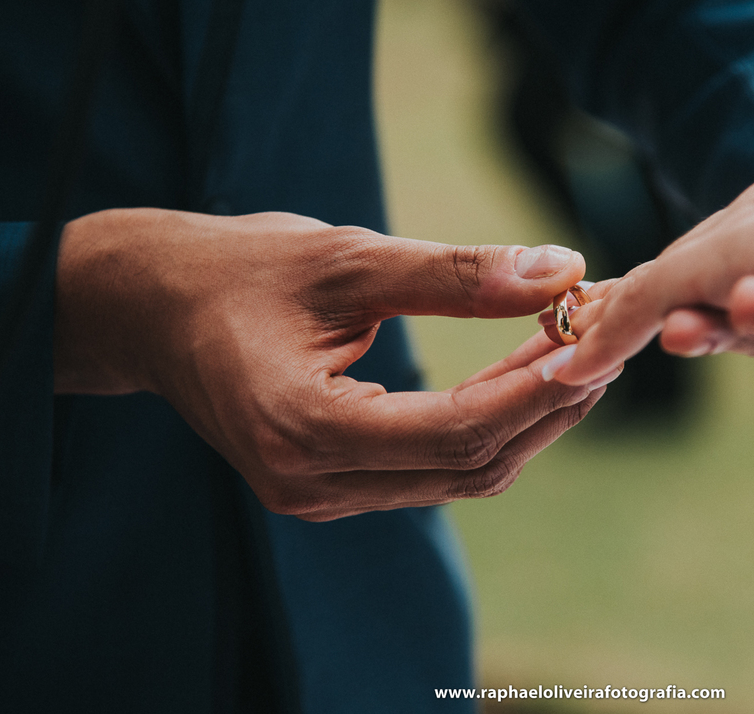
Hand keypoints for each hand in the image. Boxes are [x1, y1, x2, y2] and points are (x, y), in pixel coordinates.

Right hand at [55, 209, 613, 519]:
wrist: (150, 307)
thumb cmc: (237, 270)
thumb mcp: (347, 259)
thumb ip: (455, 273)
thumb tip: (562, 268)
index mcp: (301, 429)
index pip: (455, 430)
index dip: (536, 388)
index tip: (597, 335)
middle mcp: (311, 482)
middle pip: (469, 463)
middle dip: (547, 403)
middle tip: (603, 335)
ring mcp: (319, 494)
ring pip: (459, 473)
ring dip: (527, 416)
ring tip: (575, 346)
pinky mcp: (331, 484)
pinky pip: (432, 468)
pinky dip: (488, 423)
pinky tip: (522, 372)